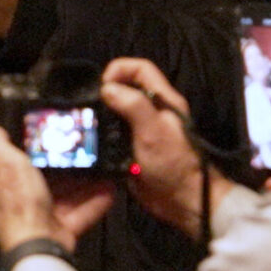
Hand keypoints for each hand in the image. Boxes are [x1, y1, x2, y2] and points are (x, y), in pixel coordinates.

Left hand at [0, 127, 115, 252]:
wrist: (40, 249)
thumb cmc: (21, 206)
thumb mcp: (8, 167)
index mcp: (2, 189)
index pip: (16, 167)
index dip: (34, 153)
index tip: (52, 139)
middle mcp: (21, 204)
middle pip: (46, 181)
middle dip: (66, 167)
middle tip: (85, 149)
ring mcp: (42, 219)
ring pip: (66, 196)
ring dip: (85, 183)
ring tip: (102, 166)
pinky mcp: (61, 231)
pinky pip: (81, 212)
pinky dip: (95, 201)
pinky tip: (109, 188)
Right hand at [96, 58, 217, 236]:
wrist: (184, 201)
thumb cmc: (173, 163)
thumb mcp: (153, 131)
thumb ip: (133, 105)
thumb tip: (106, 88)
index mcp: (163, 99)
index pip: (140, 68)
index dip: (119, 70)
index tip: (102, 87)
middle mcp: (152, 110)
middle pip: (125, 88)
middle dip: (106, 92)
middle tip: (88, 107)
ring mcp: (142, 129)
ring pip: (117, 110)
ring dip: (102, 114)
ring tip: (86, 123)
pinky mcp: (133, 147)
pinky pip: (114, 133)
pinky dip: (102, 133)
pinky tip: (92, 141)